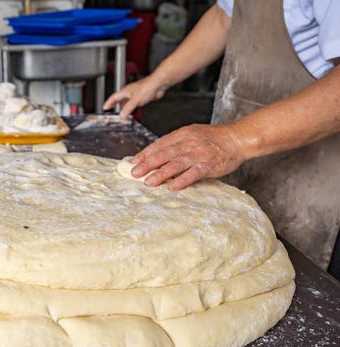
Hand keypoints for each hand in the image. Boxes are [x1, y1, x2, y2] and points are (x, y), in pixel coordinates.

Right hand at [103, 76, 167, 118]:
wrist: (158, 85)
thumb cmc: (147, 87)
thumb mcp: (135, 101)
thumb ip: (127, 109)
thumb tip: (121, 116)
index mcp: (125, 91)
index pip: (113, 97)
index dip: (109, 103)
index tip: (105, 107)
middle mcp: (129, 93)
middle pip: (119, 100)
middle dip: (115, 105)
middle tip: (112, 110)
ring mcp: (136, 95)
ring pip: (127, 102)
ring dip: (124, 108)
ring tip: (122, 114)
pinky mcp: (142, 97)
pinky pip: (135, 104)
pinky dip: (132, 109)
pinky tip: (134, 112)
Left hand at [130, 124, 245, 189]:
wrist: (237, 139)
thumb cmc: (213, 139)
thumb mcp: (192, 135)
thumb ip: (175, 144)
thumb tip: (156, 156)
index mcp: (182, 134)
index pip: (160, 144)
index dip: (146, 153)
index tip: (133, 162)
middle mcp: (188, 143)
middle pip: (164, 153)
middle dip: (147, 164)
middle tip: (135, 173)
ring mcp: (198, 154)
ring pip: (175, 164)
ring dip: (160, 174)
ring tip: (148, 182)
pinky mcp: (208, 165)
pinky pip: (193, 173)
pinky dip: (182, 180)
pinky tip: (172, 187)